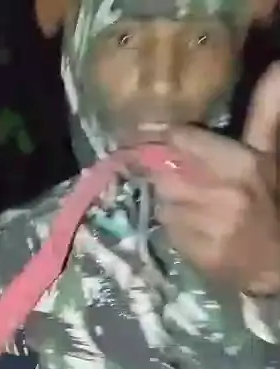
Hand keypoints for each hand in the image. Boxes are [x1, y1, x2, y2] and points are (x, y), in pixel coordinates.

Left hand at [150, 63, 279, 295]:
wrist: (276, 262)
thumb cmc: (269, 202)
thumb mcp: (266, 155)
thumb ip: (265, 111)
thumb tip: (279, 66)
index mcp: (241, 162)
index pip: (182, 140)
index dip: (159, 136)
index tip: (143, 134)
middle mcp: (221, 192)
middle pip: (163, 173)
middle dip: (162, 174)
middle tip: (171, 178)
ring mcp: (208, 225)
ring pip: (162, 203)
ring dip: (169, 203)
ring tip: (191, 207)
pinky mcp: (197, 253)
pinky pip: (167, 231)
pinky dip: (173, 228)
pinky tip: (192, 229)